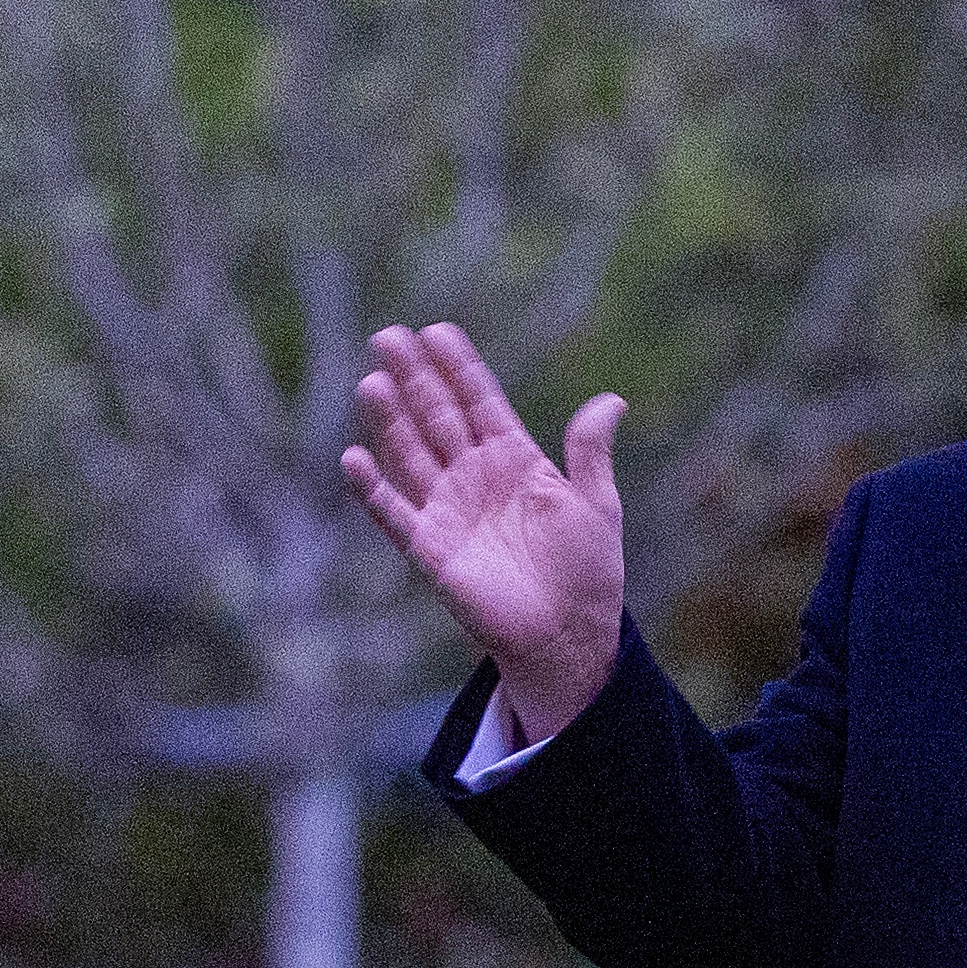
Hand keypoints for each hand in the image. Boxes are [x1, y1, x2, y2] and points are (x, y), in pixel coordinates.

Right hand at [342, 321, 628, 743]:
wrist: (568, 635)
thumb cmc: (587, 572)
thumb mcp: (596, 505)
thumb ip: (589, 453)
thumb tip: (611, 399)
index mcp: (514, 459)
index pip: (480, 402)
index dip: (460, 368)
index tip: (438, 331)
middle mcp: (475, 476)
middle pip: (437, 416)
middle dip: (415, 378)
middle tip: (389, 336)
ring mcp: (449, 509)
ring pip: (412, 454)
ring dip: (391, 420)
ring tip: (372, 382)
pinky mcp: (430, 548)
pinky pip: (395, 513)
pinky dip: (373, 489)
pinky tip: (354, 459)